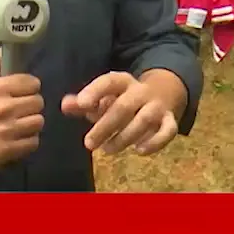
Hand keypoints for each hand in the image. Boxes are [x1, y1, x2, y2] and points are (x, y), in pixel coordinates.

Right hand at [0, 48, 44, 171]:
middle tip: (21, 107)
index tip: (23, 90)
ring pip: (38, 122)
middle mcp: (5, 109)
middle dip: (30, 103)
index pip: (32, 83)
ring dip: (31, 121)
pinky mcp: (7, 150)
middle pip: (38, 102)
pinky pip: (33, 142)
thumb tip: (6, 50)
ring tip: (20, 122)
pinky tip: (17, 136)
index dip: (29, 86)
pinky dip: (27, 139)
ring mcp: (7, 131)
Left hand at [62, 72, 177, 155]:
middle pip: (124, 106)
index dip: (95, 91)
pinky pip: (168, 131)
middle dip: (106, 126)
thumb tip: (64, 105)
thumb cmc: (125, 99)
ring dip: (124, 137)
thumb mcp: (105, 97)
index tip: (81, 104)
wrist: (163, 93)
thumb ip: (84, 102)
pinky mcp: (169, 121)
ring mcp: (157, 106)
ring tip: (107, 150)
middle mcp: (141, 92)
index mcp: (123, 82)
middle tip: (88, 144)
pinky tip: (139, 151)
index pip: (109, 82)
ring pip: (144, 120)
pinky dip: (155, 142)